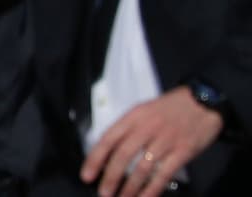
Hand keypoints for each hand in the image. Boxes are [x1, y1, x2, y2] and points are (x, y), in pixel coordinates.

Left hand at [80, 87, 223, 196]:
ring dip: (130, 187)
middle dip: (110, 177)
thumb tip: (109, 150)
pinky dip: (153, 189)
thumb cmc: (169, 107)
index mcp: (133, 116)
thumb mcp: (143, 110)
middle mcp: (147, 128)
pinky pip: (164, 174)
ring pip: (142, 168)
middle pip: (123, 155)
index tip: (87, 174)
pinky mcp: (183, 152)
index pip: (108, 138)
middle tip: (103, 193)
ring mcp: (165, 140)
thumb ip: (128, 128)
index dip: (95, 158)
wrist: (202, 102)